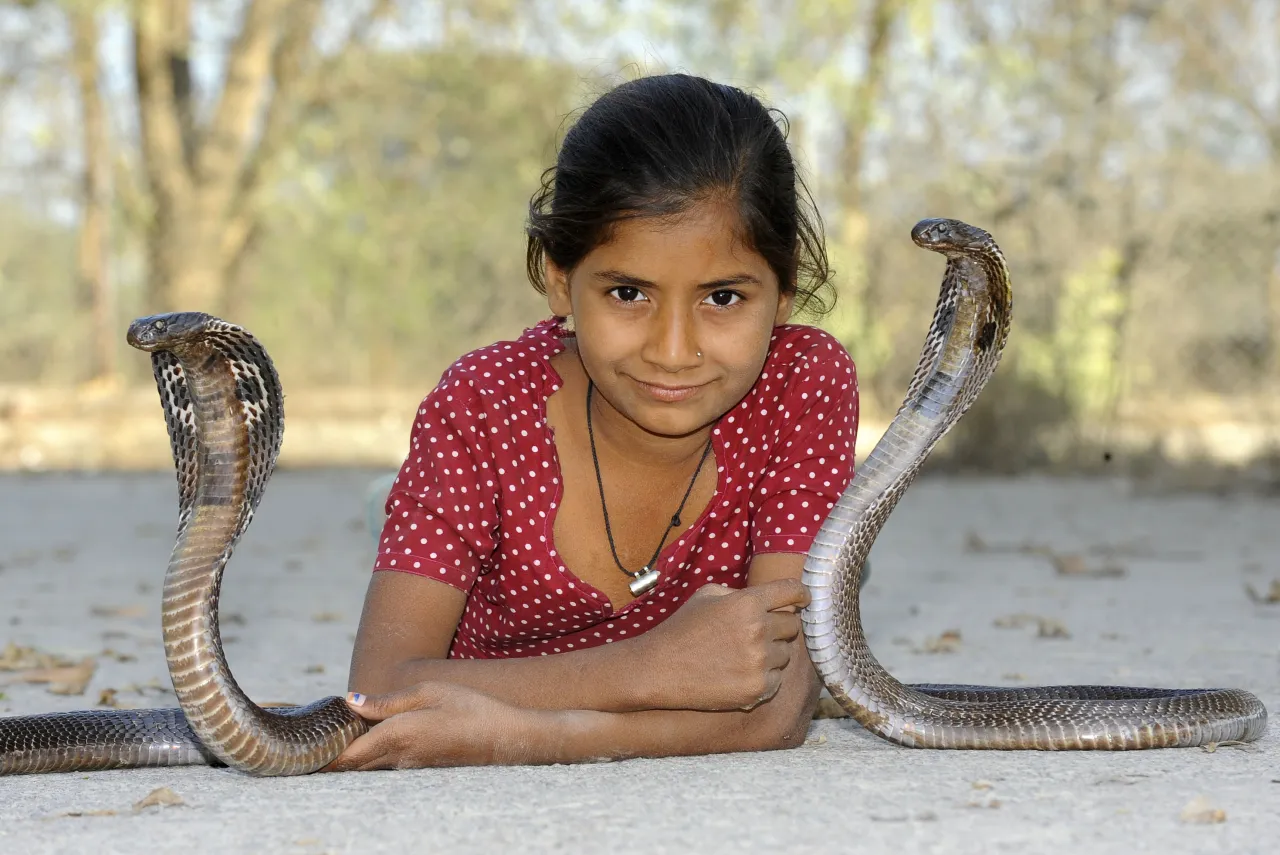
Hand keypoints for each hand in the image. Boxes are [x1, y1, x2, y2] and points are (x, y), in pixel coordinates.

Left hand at [320, 683, 539, 771]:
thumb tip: (349, 702)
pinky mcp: (419, 769)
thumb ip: (385, 701)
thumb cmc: (469, 708)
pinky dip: (371, 751)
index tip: (302, 741)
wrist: (506, 737)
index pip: (344, 755)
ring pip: (366, 764)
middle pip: (350, 764)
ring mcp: (408, 767)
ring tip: (342, 727)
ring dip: (352, 750)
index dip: (320, 752)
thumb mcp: (427, 692)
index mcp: (395, 736)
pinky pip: (385, 763)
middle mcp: (397, 758)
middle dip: (331, 751)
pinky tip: (374, 732)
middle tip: (316, 731)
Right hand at [635, 579, 808, 711]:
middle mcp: (759, 630)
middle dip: (778, 627)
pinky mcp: (758, 689)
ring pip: (786, 654)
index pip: (792, 591)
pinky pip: (778, 679)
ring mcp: (760, 662)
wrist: (660, 669)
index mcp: (748, 602)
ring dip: (772, 654)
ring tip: (741, 656)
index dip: (801, 593)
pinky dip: (765, 677)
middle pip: (793, 625)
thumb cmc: (682, 628)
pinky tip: (740, 674)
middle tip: (755, 634)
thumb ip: (741, 592)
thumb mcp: (707, 595)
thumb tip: (768, 597)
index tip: (804, 599)